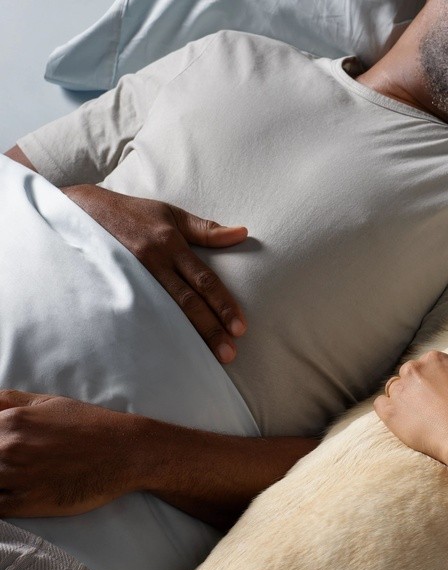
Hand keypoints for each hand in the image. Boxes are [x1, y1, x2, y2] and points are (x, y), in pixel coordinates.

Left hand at [0, 390, 150, 516]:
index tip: (1, 448)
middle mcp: (7, 448)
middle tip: (15, 463)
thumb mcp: (48, 402)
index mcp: (10, 421)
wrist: (127, 452)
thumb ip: (7, 400)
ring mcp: (16, 477)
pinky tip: (12, 494)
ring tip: (14, 478)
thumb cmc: (89, 425)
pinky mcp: (26, 504)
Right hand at [62, 184, 247, 362]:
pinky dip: (154, 331)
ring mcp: (131, 278)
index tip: (241, 328)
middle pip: (185, 301)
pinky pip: (139, 312)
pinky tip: (167, 350)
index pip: (202, 280)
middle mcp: (152, 263)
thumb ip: (207, 230)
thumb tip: (243, 233)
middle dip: (209, 329)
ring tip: (205, 358)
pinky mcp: (116, 287)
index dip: (222, 304)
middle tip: (229, 353)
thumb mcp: (172, 214)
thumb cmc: (134, 214)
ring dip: (186, 337)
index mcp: (170, 245)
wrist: (81, 211)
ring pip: (163, 312)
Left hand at [373, 351, 447, 465]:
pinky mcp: (390, 412)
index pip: (427, 363)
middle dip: (417, 386)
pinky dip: (388, 408)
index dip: (434, 378)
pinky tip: (401, 418)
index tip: (439, 392)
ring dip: (403, 397)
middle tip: (429, 405)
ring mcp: (400, 391)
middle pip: (409, 374)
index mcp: (435, 360)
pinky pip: (380, 404)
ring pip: (394, 388)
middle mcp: (414, 370)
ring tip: (416, 414)